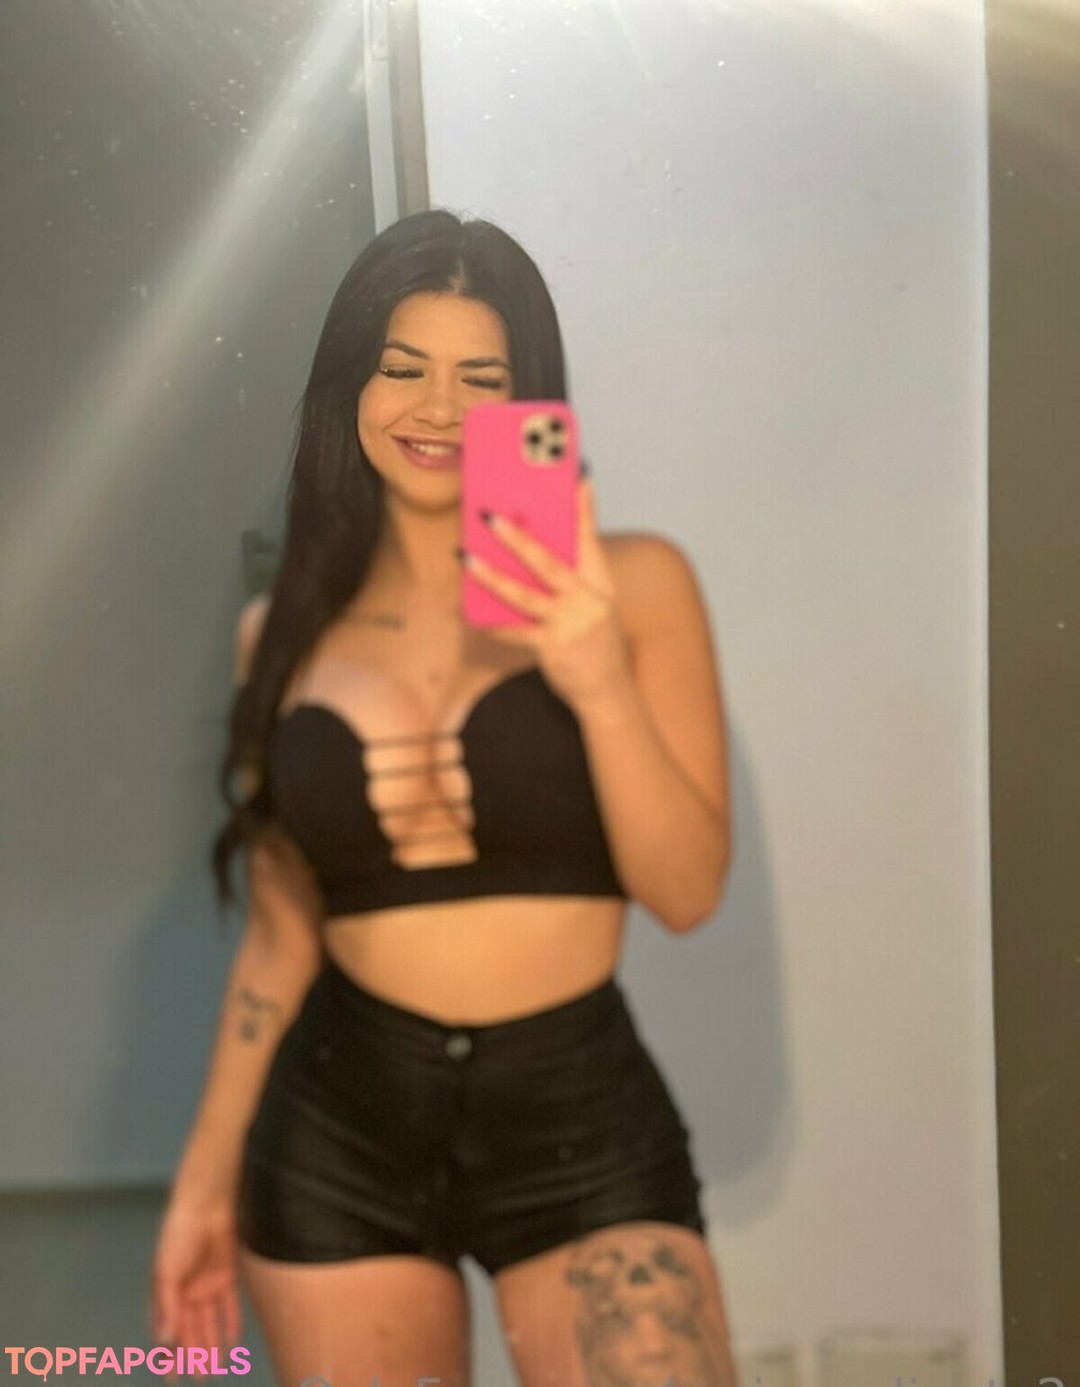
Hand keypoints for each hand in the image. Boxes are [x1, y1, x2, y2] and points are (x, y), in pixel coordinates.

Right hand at [151, 1197, 241, 1379]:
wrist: (205, 1209)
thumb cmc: (178, 1239)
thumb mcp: (166, 1275)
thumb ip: (167, 1309)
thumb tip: (164, 1342)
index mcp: (168, 1294)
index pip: (169, 1331)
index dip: (170, 1355)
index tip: (172, 1379)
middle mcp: (187, 1293)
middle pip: (191, 1330)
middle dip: (194, 1355)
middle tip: (200, 1380)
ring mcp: (208, 1286)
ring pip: (210, 1322)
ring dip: (212, 1344)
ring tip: (216, 1368)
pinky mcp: (227, 1277)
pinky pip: (229, 1306)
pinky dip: (230, 1323)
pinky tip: (232, 1342)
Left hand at [463, 476, 633, 712]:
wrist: (608, 690)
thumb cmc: (595, 640)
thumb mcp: (593, 605)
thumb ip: (572, 578)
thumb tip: (530, 549)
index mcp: (601, 584)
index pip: (591, 539)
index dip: (584, 508)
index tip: (577, 476)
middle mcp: (589, 601)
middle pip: (549, 563)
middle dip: (518, 538)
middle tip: (490, 518)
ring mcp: (571, 625)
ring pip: (524, 595)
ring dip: (491, 575)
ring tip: (466, 558)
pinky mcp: (553, 648)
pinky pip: (514, 631)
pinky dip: (491, 623)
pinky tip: (468, 612)